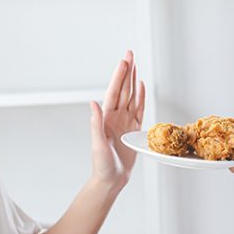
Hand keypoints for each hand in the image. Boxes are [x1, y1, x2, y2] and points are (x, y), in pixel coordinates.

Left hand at [90, 50, 145, 188]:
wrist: (111, 180)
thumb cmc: (102, 165)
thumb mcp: (97, 144)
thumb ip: (96, 124)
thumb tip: (93, 103)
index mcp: (106, 118)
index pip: (114, 92)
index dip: (119, 76)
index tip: (124, 61)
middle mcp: (115, 117)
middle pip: (123, 90)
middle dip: (126, 72)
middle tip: (130, 54)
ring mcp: (124, 122)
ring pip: (131, 97)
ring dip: (133, 81)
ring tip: (136, 65)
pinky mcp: (133, 130)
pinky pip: (138, 110)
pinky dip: (140, 98)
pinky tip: (141, 87)